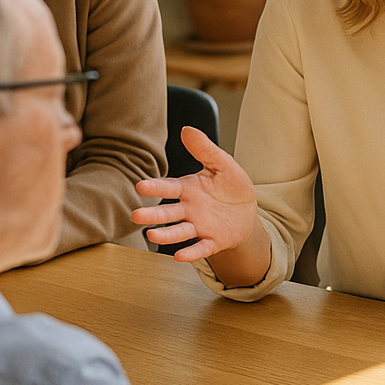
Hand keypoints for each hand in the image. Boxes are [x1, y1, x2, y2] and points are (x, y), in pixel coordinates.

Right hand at [131, 127, 258, 262]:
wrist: (247, 211)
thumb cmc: (231, 186)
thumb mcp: (223, 164)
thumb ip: (205, 149)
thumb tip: (187, 129)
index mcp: (189, 189)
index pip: (170, 187)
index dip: (156, 187)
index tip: (140, 186)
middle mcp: (189, 209)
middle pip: (169, 212)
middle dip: (153, 214)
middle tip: (136, 215)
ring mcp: (200, 226)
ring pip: (180, 232)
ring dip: (166, 235)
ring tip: (152, 235)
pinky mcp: (213, 241)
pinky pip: (201, 247)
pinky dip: (191, 252)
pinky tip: (180, 256)